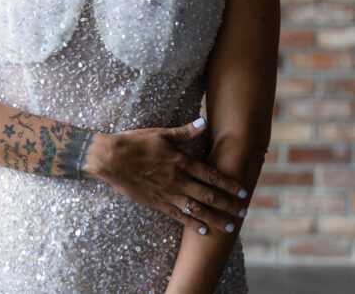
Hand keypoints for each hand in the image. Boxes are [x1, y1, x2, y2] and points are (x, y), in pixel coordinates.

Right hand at [88, 118, 247, 234]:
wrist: (110, 159)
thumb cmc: (134, 143)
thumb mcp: (161, 134)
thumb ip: (184, 132)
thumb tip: (203, 123)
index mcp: (181, 162)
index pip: (211, 175)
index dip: (229, 184)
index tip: (243, 191)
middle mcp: (178, 180)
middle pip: (209, 195)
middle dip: (228, 204)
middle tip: (244, 212)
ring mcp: (168, 193)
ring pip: (197, 209)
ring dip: (216, 218)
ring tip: (230, 226)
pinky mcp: (157, 203)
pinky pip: (178, 216)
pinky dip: (192, 224)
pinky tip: (204, 231)